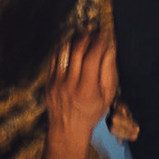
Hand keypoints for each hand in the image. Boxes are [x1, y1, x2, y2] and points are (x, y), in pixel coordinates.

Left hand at [46, 17, 120, 148]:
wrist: (67, 129)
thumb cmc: (91, 112)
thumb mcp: (107, 95)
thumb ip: (109, 71)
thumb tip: (109, 48)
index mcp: (87, 90)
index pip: (92, 58)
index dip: (98, 42)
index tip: (104, 34)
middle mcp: (69, 85)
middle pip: (77, 52)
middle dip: (87, 37)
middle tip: (94, 29)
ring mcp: (56, 83)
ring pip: (63, 52)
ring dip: (74, 38)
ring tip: (82, 32)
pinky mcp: (48, 82)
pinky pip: (55, 59)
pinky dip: (63, 48)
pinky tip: (71, 42)